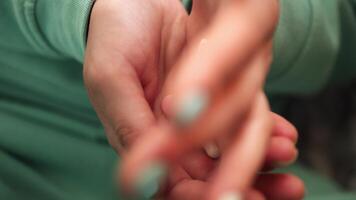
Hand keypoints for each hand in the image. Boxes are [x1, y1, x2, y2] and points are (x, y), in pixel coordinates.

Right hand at [84, 0, 303, 198]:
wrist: (133, 3)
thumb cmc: (115, 36)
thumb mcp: (112, 78)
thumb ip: (129, 125)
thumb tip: (145, 181)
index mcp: (140, 137)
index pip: (172, 185)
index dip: (201, 197)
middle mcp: (171, 133)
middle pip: (207, 177)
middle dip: (243, 187)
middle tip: (282, 191)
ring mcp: (195, 114)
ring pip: (229, 152)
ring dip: (261, 164)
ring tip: (289, 165)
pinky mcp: (216, 92)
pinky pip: (242, 119)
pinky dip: (265, 132)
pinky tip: (286, 138)